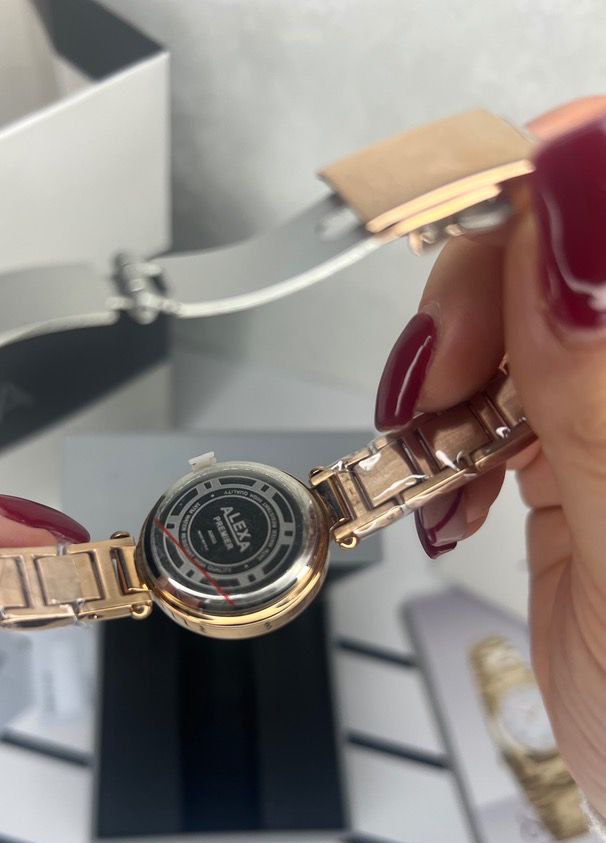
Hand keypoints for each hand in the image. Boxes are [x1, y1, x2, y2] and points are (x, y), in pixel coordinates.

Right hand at [374, 97, 605, 815]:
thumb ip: (603, 392)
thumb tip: (570, 205)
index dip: (552, 187)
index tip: (467, 241)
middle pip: (567, 236)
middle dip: (479, 292)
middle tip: (439, 386)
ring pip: (520, 306)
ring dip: (452, 368)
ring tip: (434, 455)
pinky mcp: (581, 442)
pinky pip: (501, 383)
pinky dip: (447, 421)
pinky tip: (450, 475)